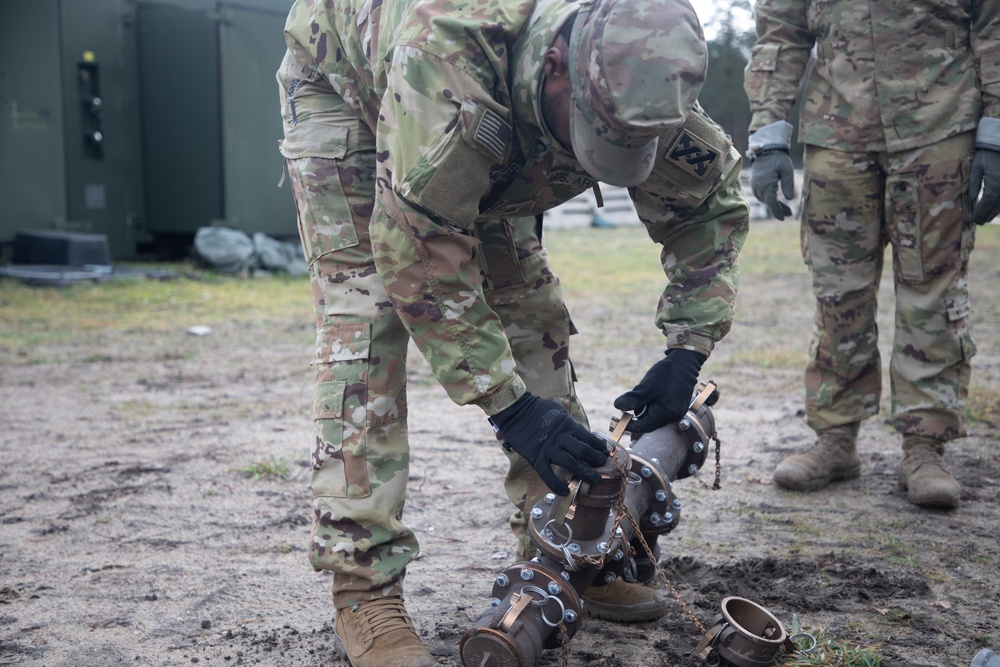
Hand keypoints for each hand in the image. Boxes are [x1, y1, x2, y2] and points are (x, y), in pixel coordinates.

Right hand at [489, 393, 608, 495]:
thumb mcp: (558, 411)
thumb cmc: (537, 409)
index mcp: (567, 425)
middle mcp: (560, 438)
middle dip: (596, 460)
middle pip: (584, 452)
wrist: (515, 411)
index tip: (605, 453)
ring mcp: (548, 449)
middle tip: (603, 466)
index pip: (589, 438)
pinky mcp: (536, 458)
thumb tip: (581, 432)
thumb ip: (569, 423)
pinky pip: (547, 474)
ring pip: (570, 464)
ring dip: (585, 473)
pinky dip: (556, 485)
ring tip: (595, 479)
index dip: (599, 447)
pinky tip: (565, 491)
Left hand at [613, 349, 705, 432]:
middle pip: (649, 422)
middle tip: (634, 396)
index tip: (618, 420)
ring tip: (648, 390)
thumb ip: (633, 399)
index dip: (630, 425)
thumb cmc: (666, 373)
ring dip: (646, 406)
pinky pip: (660, 410)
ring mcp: (677, 412)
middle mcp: (674, 416)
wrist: (684, 363)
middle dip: (639, 411)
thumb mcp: (647, 386)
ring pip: (654, 415)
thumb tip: (617, 406)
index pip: (644, 426)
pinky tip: (654, 391)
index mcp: (666, 414)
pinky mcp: (677, 407)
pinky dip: (653, 403)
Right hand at [750, 149, 795, 219]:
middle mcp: (758, 187)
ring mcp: (755, 186)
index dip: (778, 212)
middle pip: (768, 203)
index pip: (772, 203)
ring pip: (764, 200)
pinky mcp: (754, 184)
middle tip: (790, 212)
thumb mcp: (787, 170)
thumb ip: (788, 185)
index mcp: (766, 184)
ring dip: (774, 205)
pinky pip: (761, 195)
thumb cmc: (778, 159)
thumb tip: (790, 199)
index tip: (784, 218)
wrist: (765, 150)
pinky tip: (776, 200)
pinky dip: (769, 199)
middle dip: (778, 209)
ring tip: (785, 208)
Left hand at [970, 147, 999, 224]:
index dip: (980, 213)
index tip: (973, 219)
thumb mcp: (976, 167)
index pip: (987, 203)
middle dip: (987, 215)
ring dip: (994, 212)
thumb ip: (973, 183)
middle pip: (996, 206)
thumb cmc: (987, 154)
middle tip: (978, 222)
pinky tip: (995, 209)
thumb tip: (971, 199)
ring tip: (986, 218)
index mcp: (994, 183)